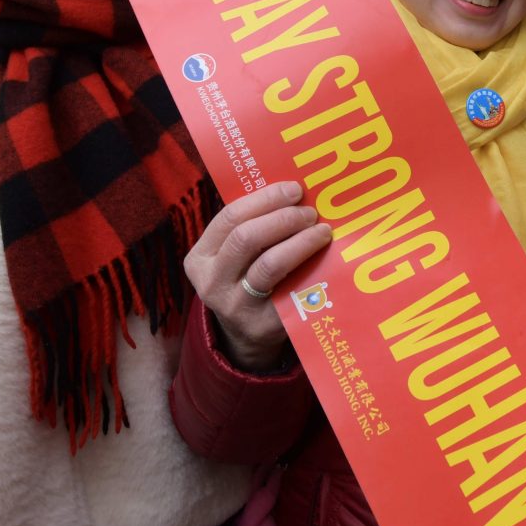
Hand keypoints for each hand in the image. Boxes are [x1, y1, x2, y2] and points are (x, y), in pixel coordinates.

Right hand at [183, 181, 331, 371]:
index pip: (229, 217)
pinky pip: (291, 290)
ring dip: (301, 241)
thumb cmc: (245, 281)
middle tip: (310, 212)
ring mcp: (236, 307)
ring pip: (270, 264)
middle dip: (284, 218)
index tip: (294, 189)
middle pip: (247, 238)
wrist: (246, 337)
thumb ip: (251, 226)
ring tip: (322, 231)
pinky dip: (310, 269)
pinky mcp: (264, 325)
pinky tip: (326, 257)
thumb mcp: (233, 257)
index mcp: (200, 258)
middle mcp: (212, 283)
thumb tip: (292, 191)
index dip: (265, 199)